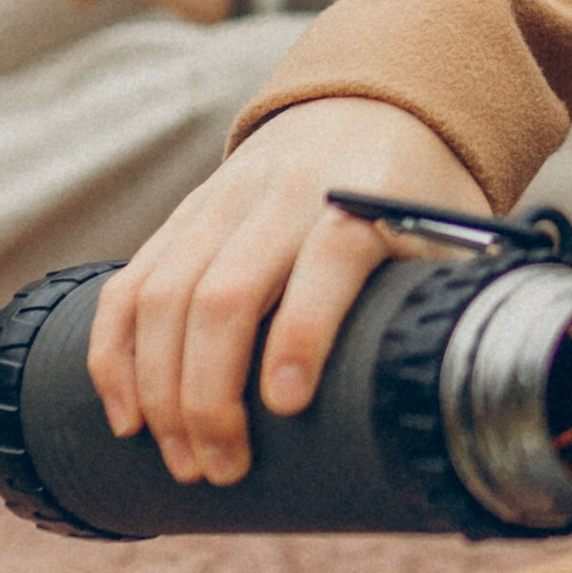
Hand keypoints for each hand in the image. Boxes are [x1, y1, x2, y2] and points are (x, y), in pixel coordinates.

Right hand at [87, 96, 490, 482]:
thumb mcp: (455, 235)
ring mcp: (223, 202)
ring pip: (164, 294)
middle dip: (209, 393)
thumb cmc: (422, 195)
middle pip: (225, 291)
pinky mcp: (184, 216)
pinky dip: (116, 353)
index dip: (302, 332)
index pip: (328, 257)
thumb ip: (449, 301)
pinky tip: (126, 415)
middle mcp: (285, 194)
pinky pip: (130, 283)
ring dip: (159, 389)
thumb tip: (454, 404)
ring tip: (181, 461)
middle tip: (220, 469)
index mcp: (364, 197)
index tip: (284, 405)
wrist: (374, 103)